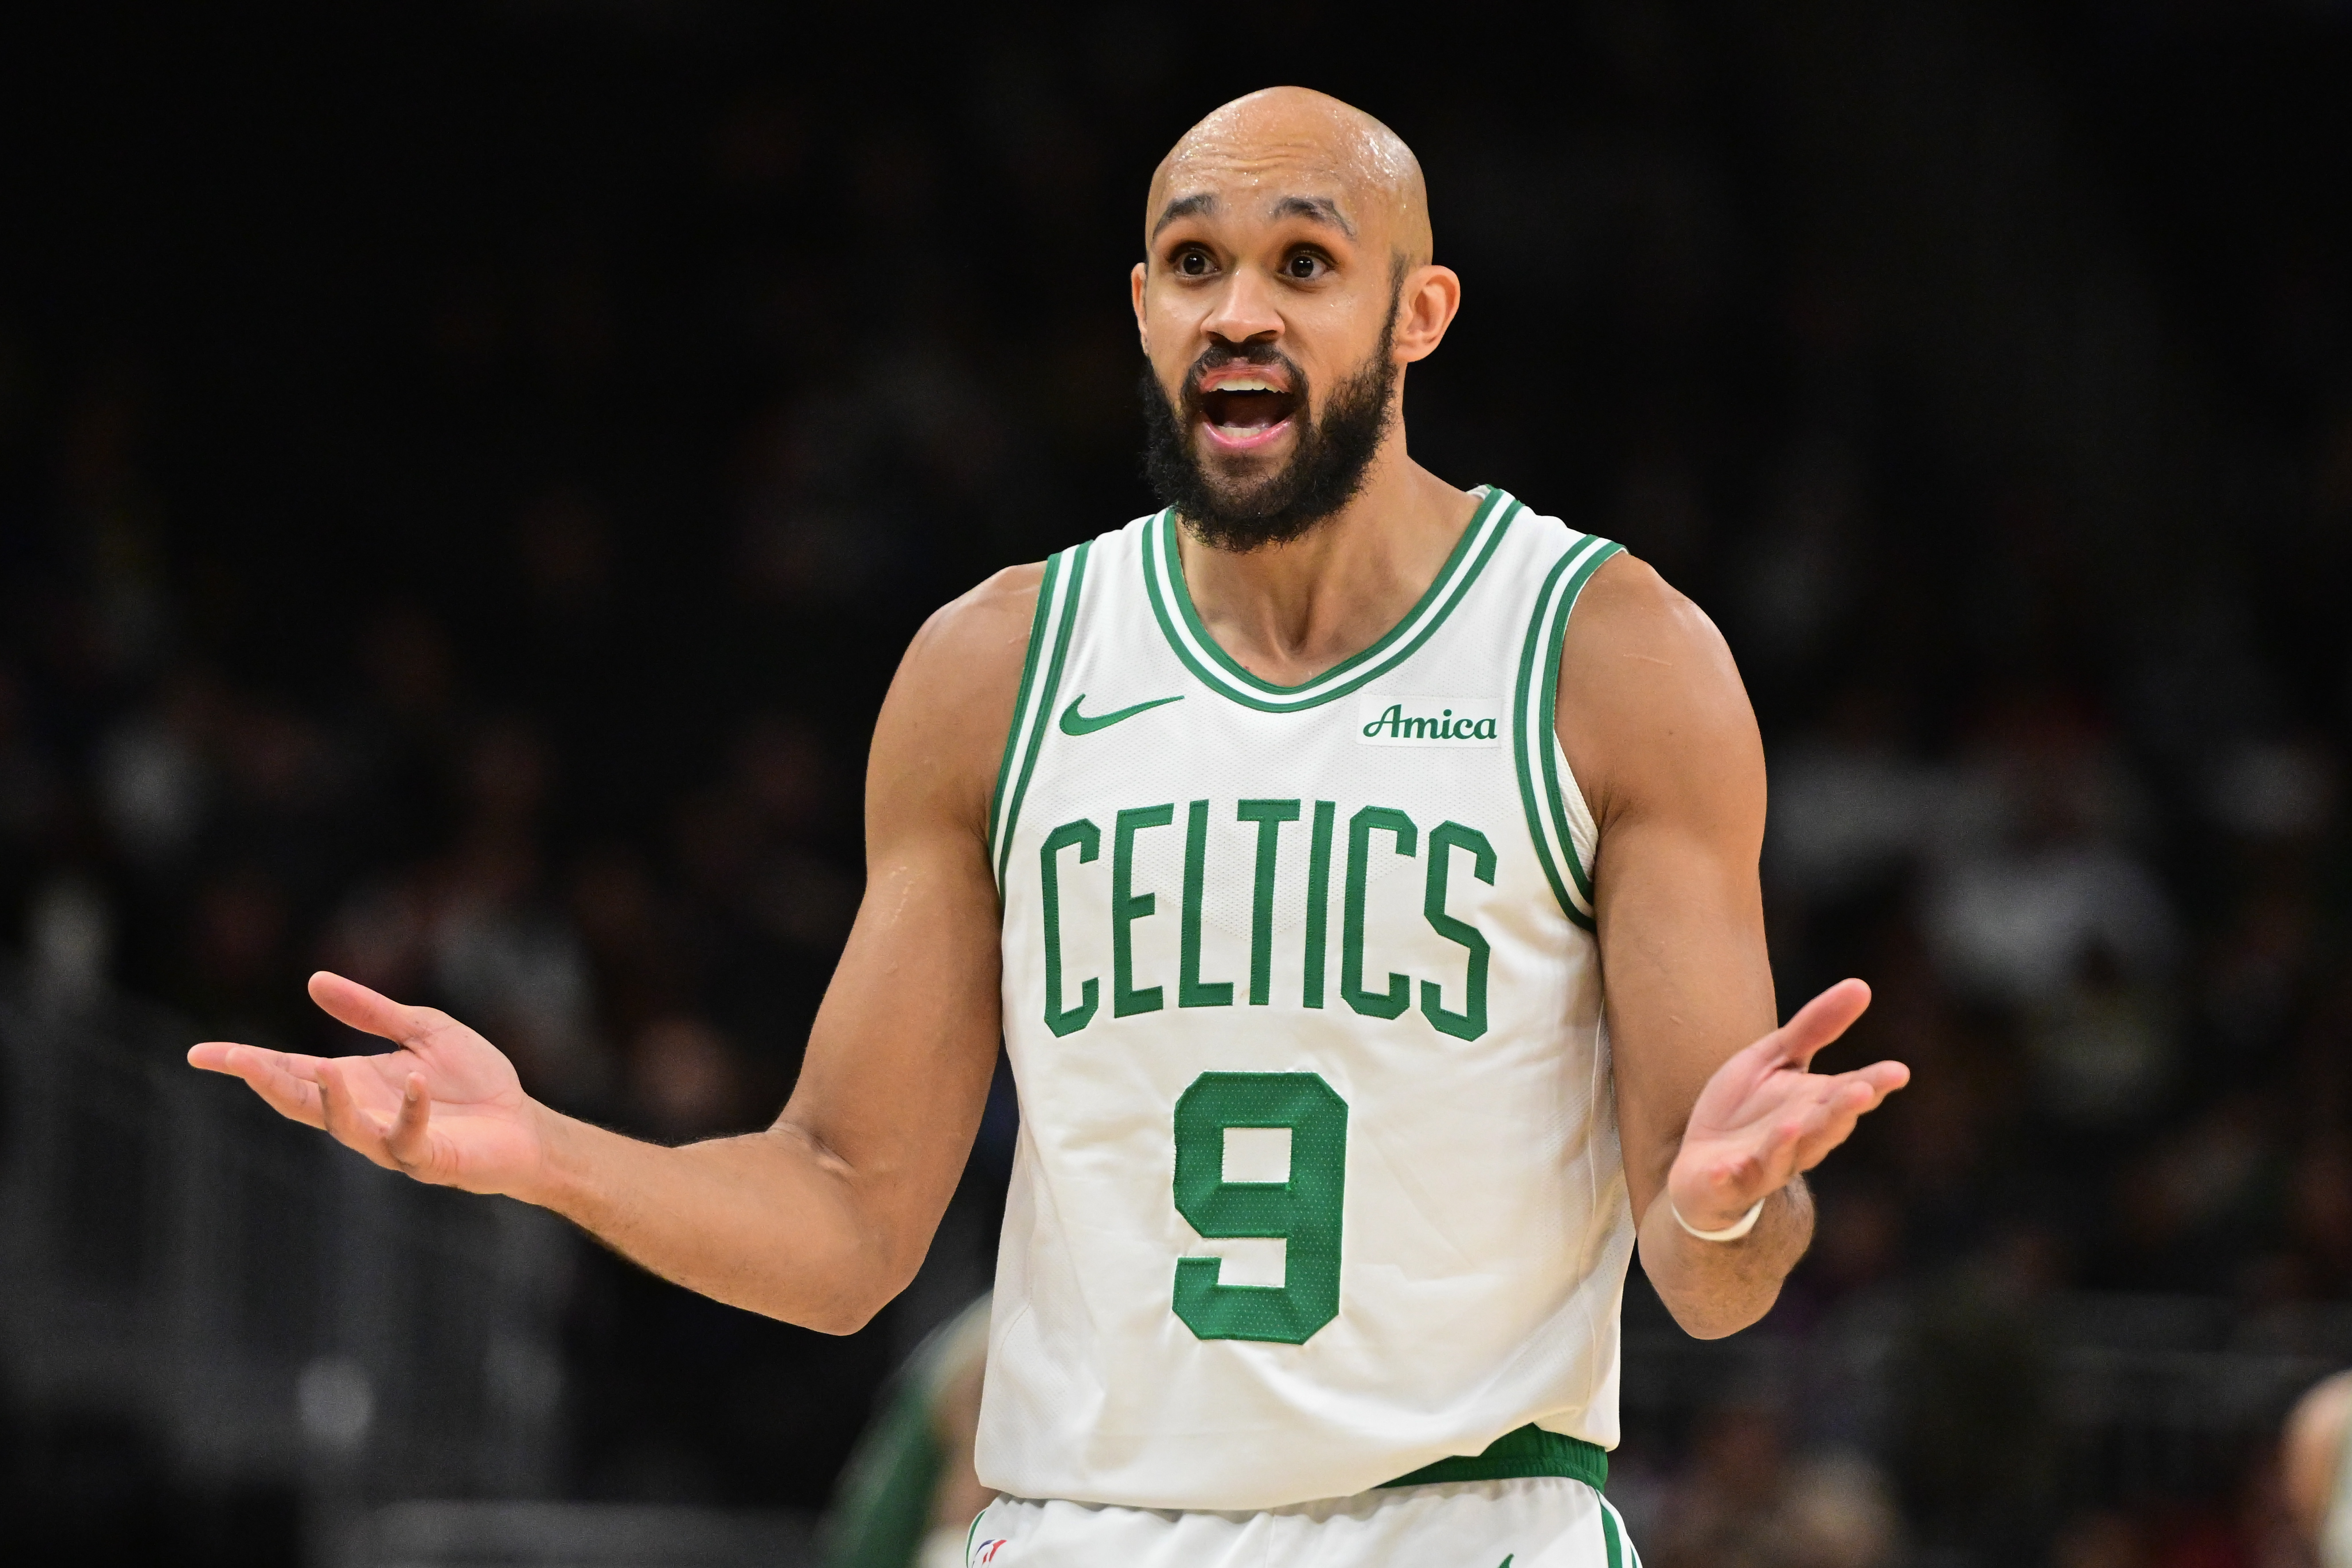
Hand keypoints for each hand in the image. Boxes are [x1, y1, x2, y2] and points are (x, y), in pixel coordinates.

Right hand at [187, 971, 549, 1196]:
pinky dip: (412, 1111)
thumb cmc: (473, 1080)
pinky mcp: (428, 1158)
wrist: (522, 1124)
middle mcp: (362, 1114)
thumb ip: (371, 1011)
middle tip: (232, 1060)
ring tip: (324, 1070)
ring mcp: (391, 1140)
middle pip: (300, 1102)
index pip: (289, 1071)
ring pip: (345, 1128)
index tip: (200, 1053)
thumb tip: (313, 980)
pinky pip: (409, 1138)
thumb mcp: (422, 1029)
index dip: (246, 1063)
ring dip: (332, 1102)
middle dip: (265, 1082)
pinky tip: (416, 1083)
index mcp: (354, 1082)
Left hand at [1666, 979, 1907, 1231]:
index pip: (1849, 1095)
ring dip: (1786, 1143)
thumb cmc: (1747, 1109)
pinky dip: (1729, 1176)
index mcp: (1814, 1108)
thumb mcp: (1777, 1058)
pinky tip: (1727, 1166)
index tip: (1898, 1071)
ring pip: (1782, 1157)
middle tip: (1861, 1091)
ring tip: (1792, 1125)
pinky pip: (1729, 1183)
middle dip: (1841, 1111)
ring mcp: (1763, 1165)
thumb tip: (1862, 986)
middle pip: (1824, 1127)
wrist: (1703, 1167)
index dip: (1873, 1084)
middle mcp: (1797, 1140)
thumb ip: (1814, 1028)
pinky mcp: (1726, 1183)